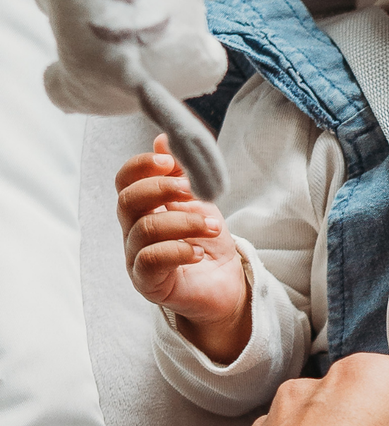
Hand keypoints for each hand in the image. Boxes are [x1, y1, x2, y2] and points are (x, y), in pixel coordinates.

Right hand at [116, 133, 249, 363]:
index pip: (125, 181)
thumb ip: (181, 175)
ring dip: (183, 222)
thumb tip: (163, 139)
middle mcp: (132, 231)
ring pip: (145, 229)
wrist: (226, 286)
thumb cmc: (208, 244)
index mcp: (142, 209)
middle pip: (128, 200)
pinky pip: (150, 261)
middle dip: (161, 189)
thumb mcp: (200, 204)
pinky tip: (198, 252)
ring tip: (213, 225)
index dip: (142, 166)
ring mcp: (136, 258)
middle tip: (191, 191)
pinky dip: (177, 251)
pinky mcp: (148, 283)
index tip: (169, 162)